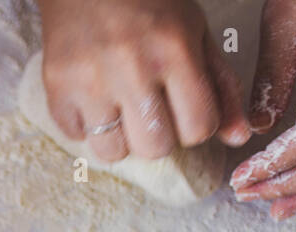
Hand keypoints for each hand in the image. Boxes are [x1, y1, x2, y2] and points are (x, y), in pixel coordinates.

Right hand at [37, 0, 249, 161]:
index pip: (197, 128)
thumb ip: (220, 86)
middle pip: (154, 148)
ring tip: (120, 109)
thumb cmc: (147, 5)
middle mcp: (131, 67)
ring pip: (112, 152)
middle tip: (151, 111)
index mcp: (173, 50)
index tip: (185, 109)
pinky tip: (93, 98)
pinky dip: (85, 125)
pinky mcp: (56, 87)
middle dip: (157, 137)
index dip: (195, 126)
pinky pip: (75, 136)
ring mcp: (89, 80)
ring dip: (120, 138)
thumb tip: (238, 137)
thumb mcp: (195, 34)